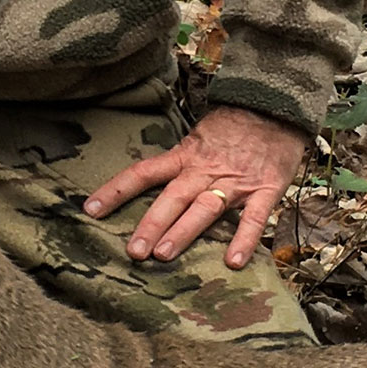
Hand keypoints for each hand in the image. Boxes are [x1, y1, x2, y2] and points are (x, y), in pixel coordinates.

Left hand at [84, 105, 306, 270]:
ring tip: (164, 255)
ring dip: (184, 232)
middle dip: (151, 224)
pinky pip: (254, 218)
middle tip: (133, 251)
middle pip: (172, 197)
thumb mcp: (199, 136)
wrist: (276, 105)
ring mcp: (235, 182)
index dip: (116, 191)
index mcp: (185, 155)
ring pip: (205, 208)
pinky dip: (244, 240)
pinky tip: (232, 261)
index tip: (90, 211)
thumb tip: (151, 183)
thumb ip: (180, 161)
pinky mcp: (265, 189)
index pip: (143, 172)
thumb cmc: (234, 125)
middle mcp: (205, 170)